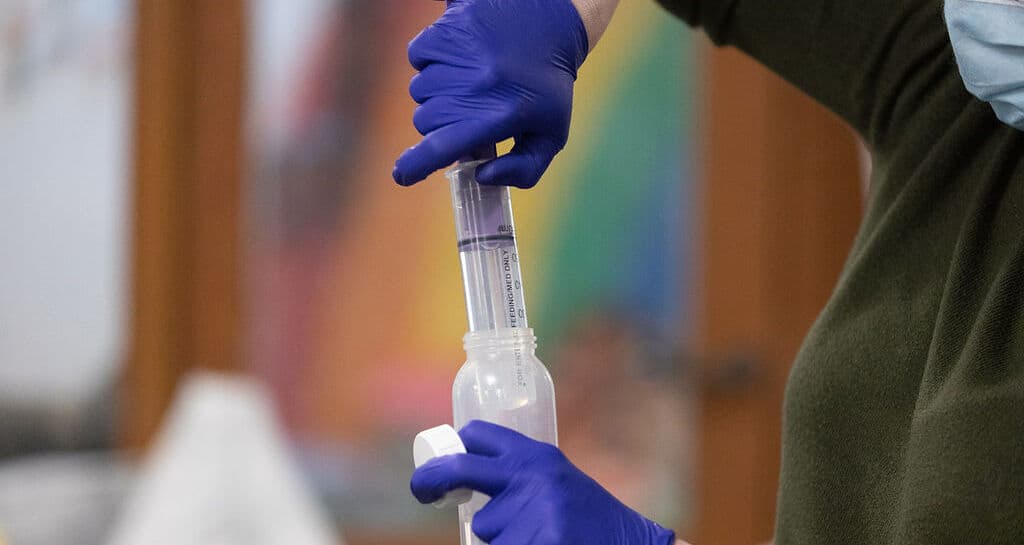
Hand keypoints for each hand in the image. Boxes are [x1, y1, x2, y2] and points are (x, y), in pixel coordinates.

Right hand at [393, 0, 588, 187]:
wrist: (549, 23)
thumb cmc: (546, 87)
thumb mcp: (551, 136)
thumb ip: (524, 170)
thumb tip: (482, 176)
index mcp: (500, 116)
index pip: (441, 147)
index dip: (415, 166)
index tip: (402, 175)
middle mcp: (475, 86)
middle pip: (425, 121)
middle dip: (442, 125)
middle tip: (468, 114)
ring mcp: (459, 55)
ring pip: (419, 90)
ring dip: (437, 93)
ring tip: (468, 83)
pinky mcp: (449, 29)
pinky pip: (417, 56)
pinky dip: (429, 61)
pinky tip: (456, 60)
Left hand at [410, 420, 675, 544]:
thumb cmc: (594, 523)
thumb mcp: (557, 486)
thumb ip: (520, 481)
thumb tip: (463, 484)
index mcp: (537, 458)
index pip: (480, 435)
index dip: (455, 447)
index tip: (439, 459)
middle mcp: (531, 476)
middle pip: (459, 471)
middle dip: (431, 480)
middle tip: (424, 491)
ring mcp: (532, 511)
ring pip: (485, 530)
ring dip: (502, 541)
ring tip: (542, 537)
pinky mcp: (540, 542)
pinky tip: (548, 543)